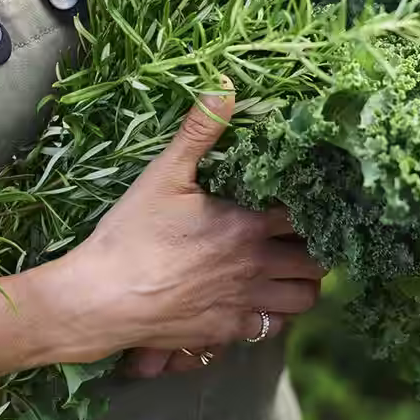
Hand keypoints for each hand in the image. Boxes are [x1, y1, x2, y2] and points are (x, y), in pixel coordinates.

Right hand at [44, 93, 323, 362]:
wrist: (102, 299)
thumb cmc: (132, 235)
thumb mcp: (164, 175)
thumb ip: (199, 132)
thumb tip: (225, 88)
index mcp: (248, 225)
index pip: (307, 217)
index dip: (315, 208)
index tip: (311, 202)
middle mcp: (256, 267)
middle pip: (317, 262)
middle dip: (317, 249)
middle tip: (304, 237)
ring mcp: (245, 304)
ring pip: (304, 300)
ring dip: (303, 284)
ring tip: (289, 269)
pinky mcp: (228, 332)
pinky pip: (274, 328)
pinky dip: (277, 314)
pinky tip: (261, 299)